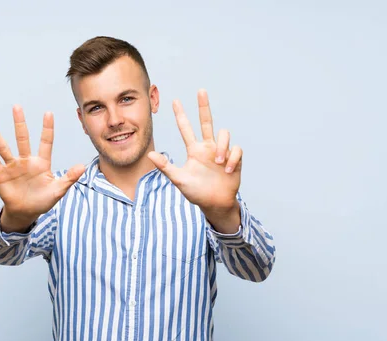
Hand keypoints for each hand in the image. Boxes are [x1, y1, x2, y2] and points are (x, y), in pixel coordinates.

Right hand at [0, 105, 84, 225]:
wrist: (26, 212)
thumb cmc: (43, 201)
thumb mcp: (58, 190)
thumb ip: (69, 178)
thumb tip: (83, 167)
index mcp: (41, 163)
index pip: (46, 142)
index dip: (47, 128)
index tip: (48, 113)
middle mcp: (26, 161)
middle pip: (22, 138)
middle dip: (20, 123)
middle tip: (17, 107)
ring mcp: (13, 166)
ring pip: (4, 147)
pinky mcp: (1, 174)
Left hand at [148, 89, 241, 213]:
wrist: (215, 204)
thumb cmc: (196, 192)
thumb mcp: (179, 179)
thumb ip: (166, 167)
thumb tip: (150, 154)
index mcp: (194, 150)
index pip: (186, 128)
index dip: (181, 115)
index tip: (175, 101)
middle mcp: (208, 147)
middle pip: (207, 122)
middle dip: (204, 106)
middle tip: (200, 91)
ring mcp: (221, 152)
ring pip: (223, 134)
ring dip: (221, 147)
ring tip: (217, 163)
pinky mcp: (234, 159)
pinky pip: (236, 150)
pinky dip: (231, 158)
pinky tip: (226, 170)